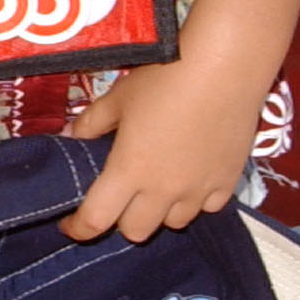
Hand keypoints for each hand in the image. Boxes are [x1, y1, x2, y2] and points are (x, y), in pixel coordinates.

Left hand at [67, 56, 265, 241]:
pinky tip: (192, 178)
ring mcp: (199, 190)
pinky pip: (208, 208)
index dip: (79, 228)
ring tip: (159, 185)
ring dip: (160, 211)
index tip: (71, 224)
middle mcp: (163, 190)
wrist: (224, 68)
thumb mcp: (118, 98)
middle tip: (120, 197)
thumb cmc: (164, 79)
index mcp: (129, 171)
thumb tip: (70, 137)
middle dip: (121, 220)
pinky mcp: (228, 182)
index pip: (96, 220)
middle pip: (136, 232)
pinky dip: (195, 200)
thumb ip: (91, 123)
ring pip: (174, 223)